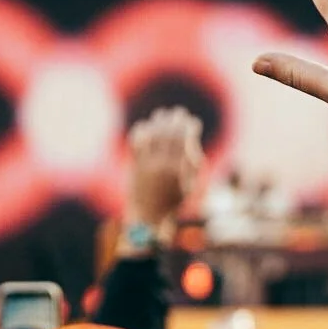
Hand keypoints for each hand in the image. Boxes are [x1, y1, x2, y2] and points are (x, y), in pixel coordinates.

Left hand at [125, 106, 203, 232]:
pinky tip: (145, 126)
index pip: (185, 141)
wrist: (149, 215)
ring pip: (153, 136)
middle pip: (169, 135)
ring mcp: (147, 165)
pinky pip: (136, 143)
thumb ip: (193, 164)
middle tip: (178, 113)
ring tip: (161, 115)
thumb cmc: (173, 200)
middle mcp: (163, 166)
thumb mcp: (190, 186)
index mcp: (179, 170)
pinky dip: (140, 132)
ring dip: (158, 122)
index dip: (189, 127)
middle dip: (175, 120)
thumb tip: (192, 142)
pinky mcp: (134, 166)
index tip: (192, 121)